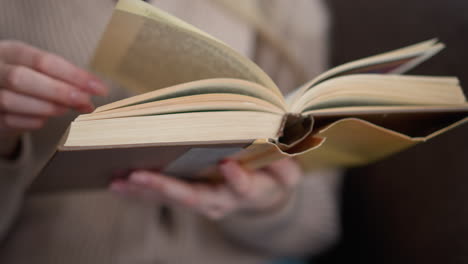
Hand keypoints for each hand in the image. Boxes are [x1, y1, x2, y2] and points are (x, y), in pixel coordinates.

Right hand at [0, 40, 107, 135]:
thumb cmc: (25, 80)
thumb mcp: (41, 71)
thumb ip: (65, 79)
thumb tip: (95, 91)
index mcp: (11, 51)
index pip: (43, 60)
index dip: (74, 75)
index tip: (100, 88)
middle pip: (22, 78)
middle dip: (59, 91)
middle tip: (86, 101)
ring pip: (12, 100)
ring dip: (47, 107)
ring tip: (66, 109)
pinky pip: (10, 121)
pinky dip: (32, 121)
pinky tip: (45, 118)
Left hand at [110, 158, 302, 219]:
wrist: (262, 198)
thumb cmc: (273, 178)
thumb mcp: (286, 171)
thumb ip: (282, 162)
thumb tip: (276, 142)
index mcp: (249, 192)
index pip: (243, 188)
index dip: (237, 179)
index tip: (229, 165)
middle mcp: (221, 202)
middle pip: (193, 198)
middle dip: (165, 188)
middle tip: (138, 177)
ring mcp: (202, 203)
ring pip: (172, 200)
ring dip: (143, 192)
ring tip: (117, 182)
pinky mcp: (190, 199)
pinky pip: (164, 198)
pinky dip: (141, 192)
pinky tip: (119, 183)